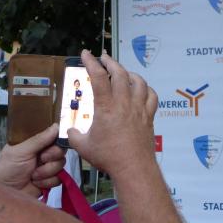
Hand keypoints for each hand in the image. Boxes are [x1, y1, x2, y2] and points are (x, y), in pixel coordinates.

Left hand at [0, 123, 65, 197]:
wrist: (5, 194)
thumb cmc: (7, 169)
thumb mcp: (21, 151)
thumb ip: (39, 139)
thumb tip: (56, 126)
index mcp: (34, 144)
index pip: (52, 136)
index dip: (56, 140)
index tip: (52, 144)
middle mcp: (42, 154)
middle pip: (60, 150)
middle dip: (52, 156)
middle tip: (41, 159)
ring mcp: (46, 168)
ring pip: (60, 164)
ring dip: (47, 171)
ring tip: (34, 175)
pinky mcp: (49, 181)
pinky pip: (59, 178)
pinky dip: (48, 181)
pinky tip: (37, 183)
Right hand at [68, 50, 157, 179]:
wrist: (133, 168)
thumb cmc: (108, 157)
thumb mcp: (83, 146)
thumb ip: (74, 135)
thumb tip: (71, 131)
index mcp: (106, 107)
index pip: (98, 76)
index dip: (91, 62)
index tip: (86, 54)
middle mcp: (124, 103)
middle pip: (120, 73)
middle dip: (111, 62)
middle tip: (103, 58)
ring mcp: (139, 108)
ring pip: (138, 81)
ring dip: (129, 73)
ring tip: (123, 72)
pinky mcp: (149, 116)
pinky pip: (152, 96)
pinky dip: (146, 89)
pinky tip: (141, 89)